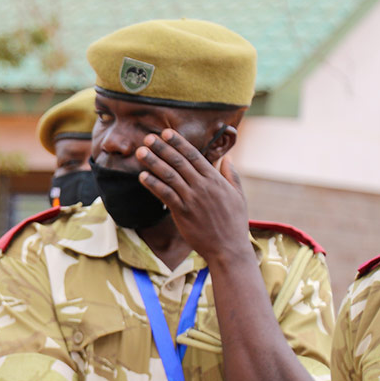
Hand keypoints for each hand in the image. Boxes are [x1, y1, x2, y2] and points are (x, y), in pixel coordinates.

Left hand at [135, 129, 251, 263]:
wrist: (228, 248)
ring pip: (170, 176)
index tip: (166, 132)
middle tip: (148, 137)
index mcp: (215, 179)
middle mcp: (203, 186)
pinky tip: (142, 176)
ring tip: (141, 152)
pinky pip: (165, 195)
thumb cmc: (234, 223)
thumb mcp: (238, 195)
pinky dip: (153, 184)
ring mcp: (192, 199)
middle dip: (162, 148)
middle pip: (179, 162)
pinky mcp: (182, 212)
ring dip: (154, 162)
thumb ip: (232, 175)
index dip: (178, 143)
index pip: (194, 156)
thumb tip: (228, 158)